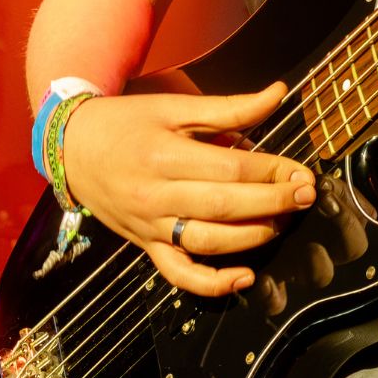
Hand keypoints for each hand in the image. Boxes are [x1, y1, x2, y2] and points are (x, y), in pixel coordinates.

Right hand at [57, 81, 316, 296]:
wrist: (71, 147)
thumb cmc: (128, 122)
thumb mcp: (175, 107)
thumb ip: (230, 107)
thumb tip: (279, 94)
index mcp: (165, 156)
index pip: (230, 169)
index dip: (272, 172)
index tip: (300, 171)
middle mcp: (156, 196)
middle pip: (226, 206)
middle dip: (273, 203)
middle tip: (306, 195)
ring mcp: (150, 227)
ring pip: (209, 243)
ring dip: (254, 237)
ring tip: (283, 222)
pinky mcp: (145, 247)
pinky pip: (179, 274)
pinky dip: (212, 284)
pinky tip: (245, 277)